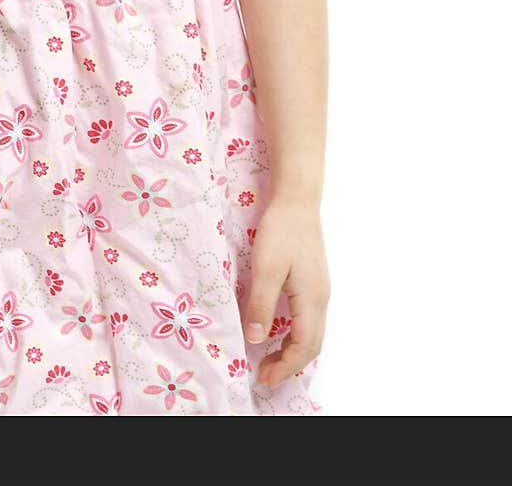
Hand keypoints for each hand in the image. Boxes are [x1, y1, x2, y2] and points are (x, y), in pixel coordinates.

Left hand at [242, 197, 329, 388]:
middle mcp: (321, 299)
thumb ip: (261, 304)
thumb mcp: (265, 267)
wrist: (297, 200)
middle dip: (290, 365)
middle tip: (265, 375)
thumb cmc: (280, 231)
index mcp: (311, 299)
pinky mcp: (315, 282)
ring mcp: (321, 290)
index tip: (264, 378)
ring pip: (314, 334)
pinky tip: (281, 334)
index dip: (285, 367)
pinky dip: (298, 337)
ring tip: (271, 360)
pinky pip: (311, 321)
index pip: (303, 347)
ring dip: (295, 352)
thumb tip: (257, 340)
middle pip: (312, 345)